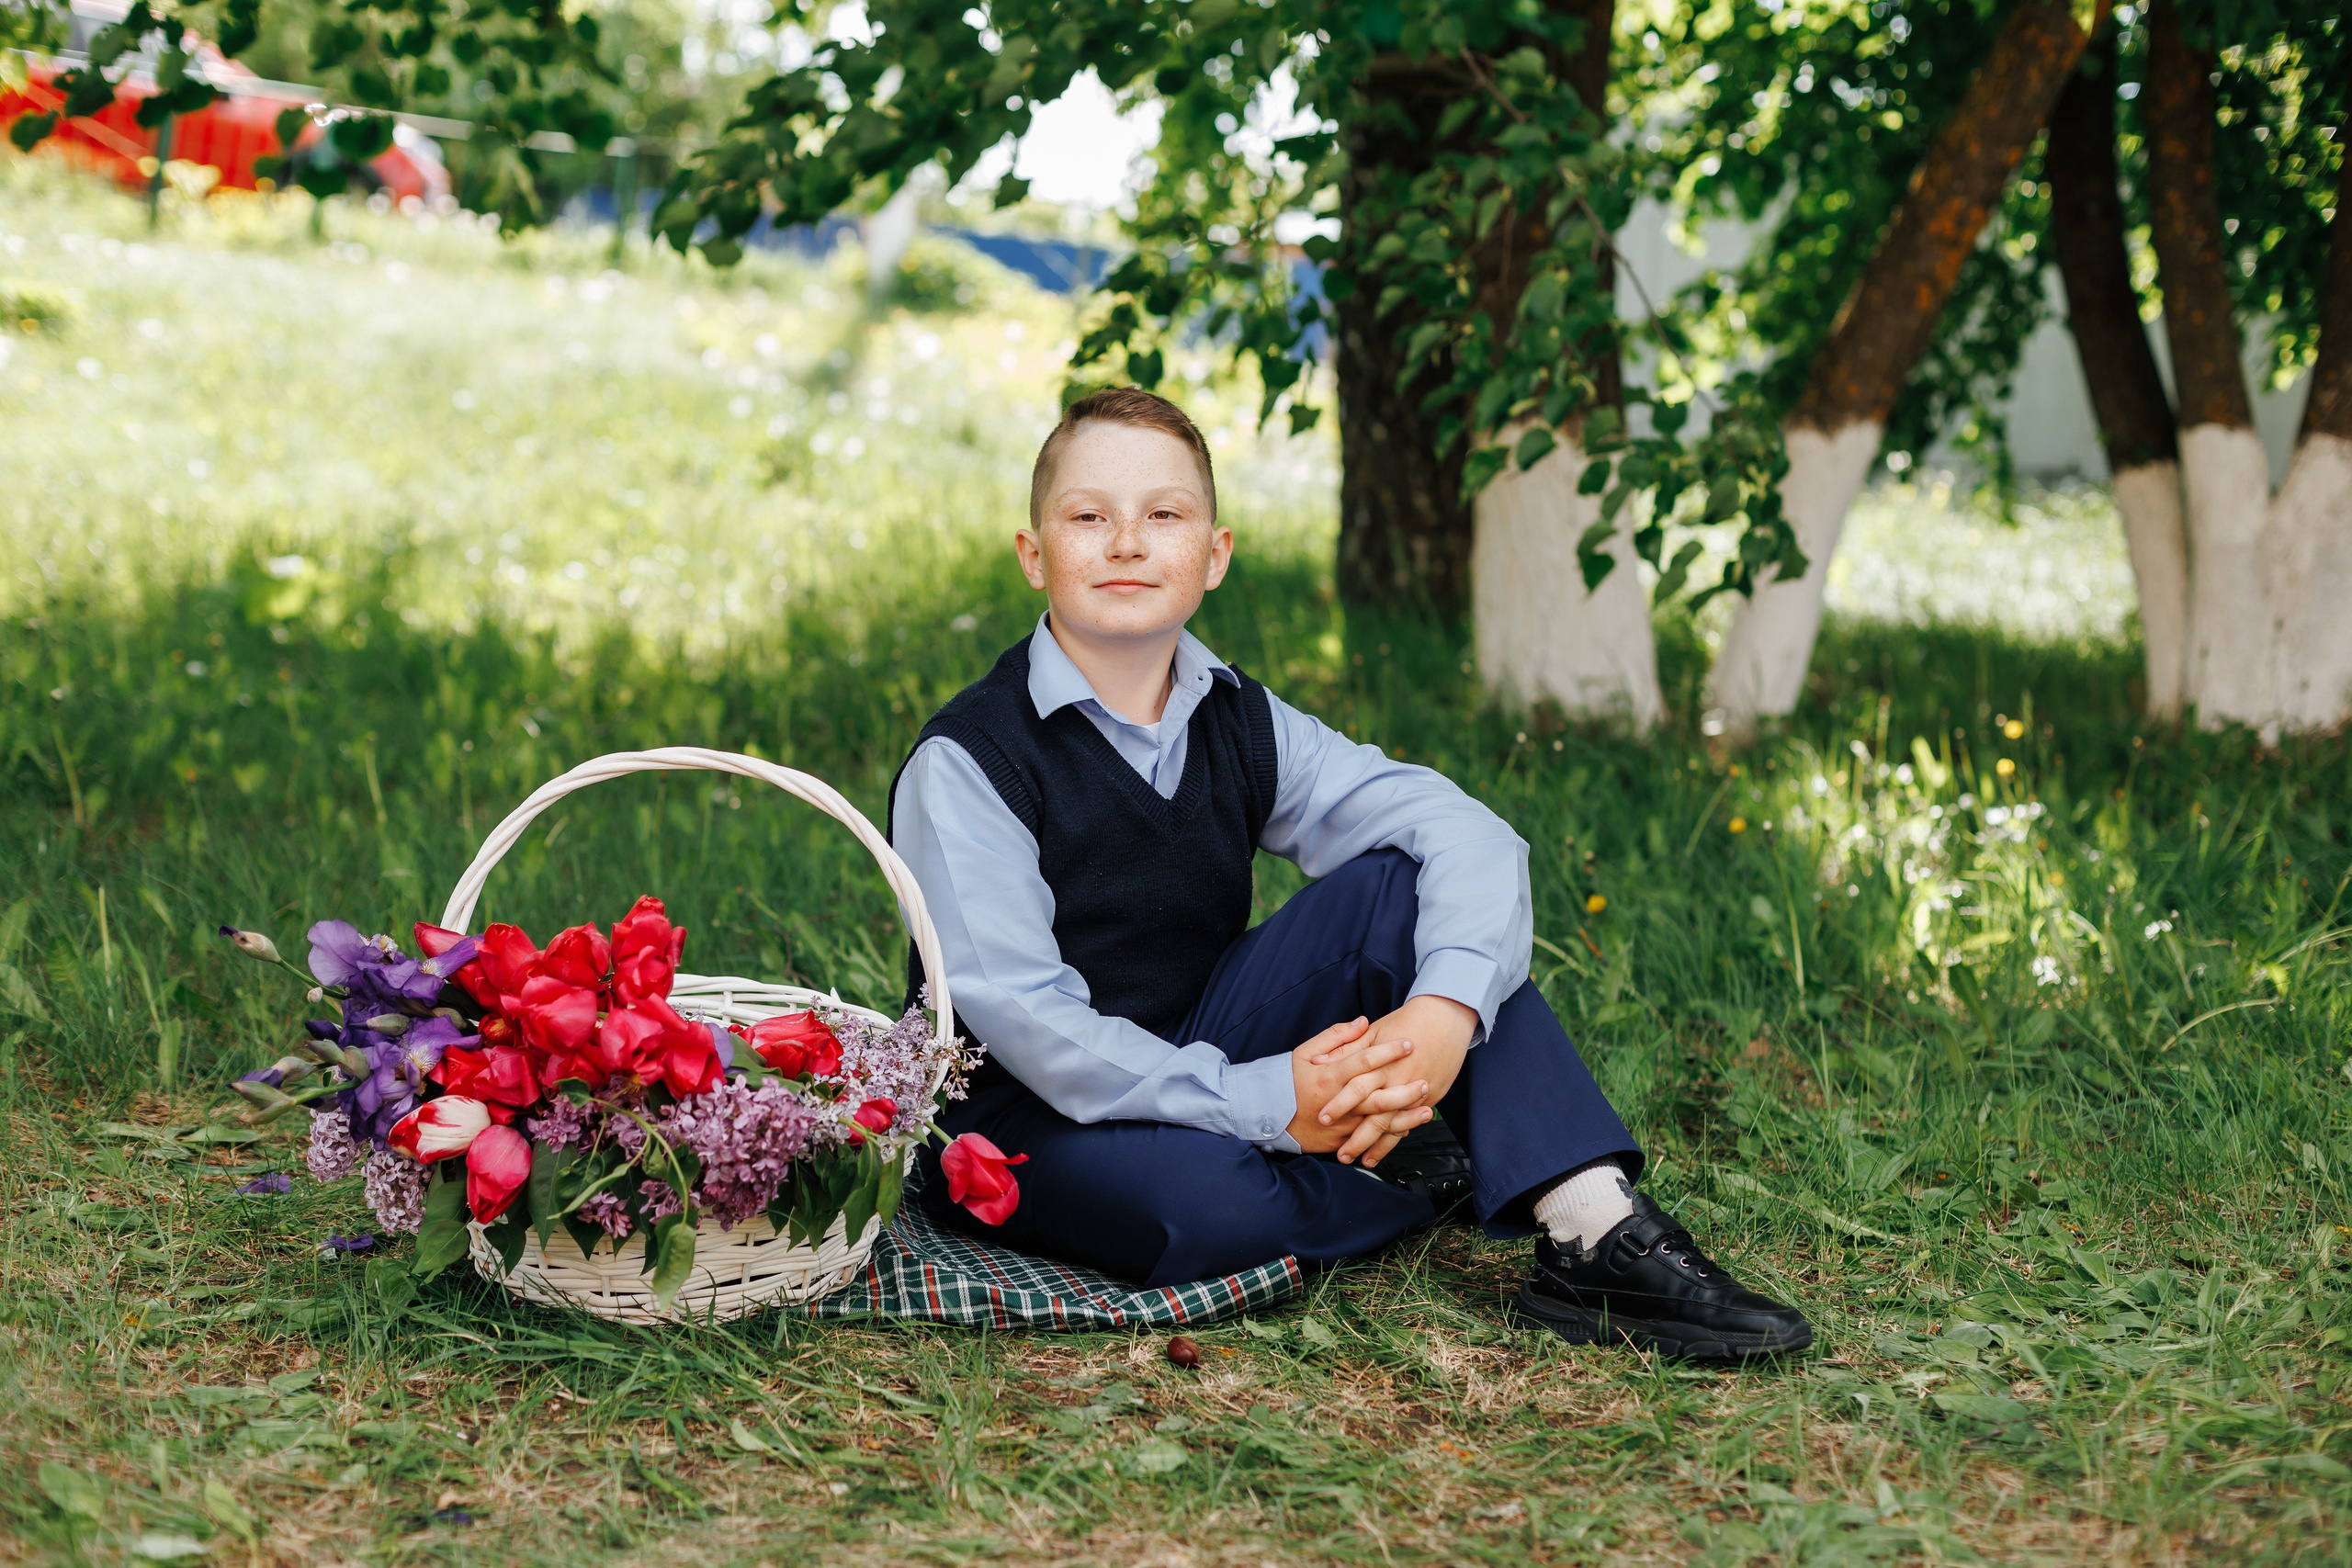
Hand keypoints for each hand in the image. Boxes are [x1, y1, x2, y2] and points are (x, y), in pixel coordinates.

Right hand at [1285, 1018, 1430, 1154]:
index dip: (1388, 1051)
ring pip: (1377, 1122)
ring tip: (1427, 1110)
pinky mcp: (1337, 1140)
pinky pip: (1367, 1138)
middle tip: (1425, 1082)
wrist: (1263, 1115)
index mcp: (1329, 1075)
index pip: (1364, 1061)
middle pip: (1377, 1096)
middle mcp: (1337, 1101)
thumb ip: (1336, 1036)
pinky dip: (1388, 1135)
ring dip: (1405, 1117)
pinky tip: (1406, 1129)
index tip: (1408, 1043)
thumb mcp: (1305, 1051)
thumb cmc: (1285, 1079)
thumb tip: (1363, 1022)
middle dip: (1405, 1090)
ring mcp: (1339, 1124)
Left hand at [1309, 996, 1476, 1167]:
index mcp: (1381, 1062)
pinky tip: (1385, 1150)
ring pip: (1393, 1125)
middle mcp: (1397, 1080)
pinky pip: (1410, 1122)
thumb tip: (1318, 1061)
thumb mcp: (1373, 1032)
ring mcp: (1415, 1091)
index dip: (1339, 1104)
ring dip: (1377, 1146)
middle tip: (1341, 1155)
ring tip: (1362, 1161)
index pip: (1355, 1087)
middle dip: (1357, 1137)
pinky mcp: (1430, 1097)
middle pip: (1374, 1114)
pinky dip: (1397, 1138)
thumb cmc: (1406, 1022)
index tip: (1323, 1120)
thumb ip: (1345, 1048)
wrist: (1445, 1019)